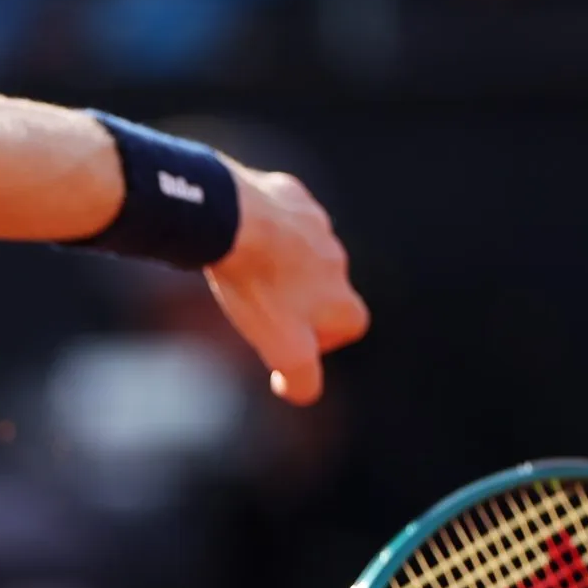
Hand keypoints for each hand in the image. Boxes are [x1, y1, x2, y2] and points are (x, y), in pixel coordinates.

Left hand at [206, 163, 369, 405]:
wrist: (235, 221)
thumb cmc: (259, 287)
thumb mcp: (283, 348)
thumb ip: (302, 379)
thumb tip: (300, 391)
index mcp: (342, 296)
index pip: (351, 324)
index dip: (324, 338)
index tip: (290, 339)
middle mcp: (337, 258)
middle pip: (325, 286)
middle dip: (299, 298)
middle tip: (261, 305)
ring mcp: (315, 223)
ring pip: (304, 250)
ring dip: (282, 263)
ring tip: (245, 271)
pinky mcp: (288, 196)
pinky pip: (283, 217)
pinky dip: (266, 229)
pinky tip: (238, 238)